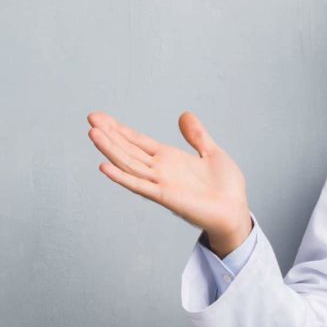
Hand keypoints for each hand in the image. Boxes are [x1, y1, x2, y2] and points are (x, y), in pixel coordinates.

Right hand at [87, 111, 252, 255]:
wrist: (236, 211)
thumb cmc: (226, 187)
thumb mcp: (212, 153)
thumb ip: (197, 135)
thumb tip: (184, 115)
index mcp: (169, 159)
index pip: (138, 141)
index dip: (119, 129)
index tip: (100, 118)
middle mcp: (161, 170)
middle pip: (128, 150)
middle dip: (110, 134)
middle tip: (90, 119)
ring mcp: (161, 183)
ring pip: (129, 164)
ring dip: (111, 150)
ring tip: (93, 134)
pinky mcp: (166, 197)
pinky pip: (140, 185)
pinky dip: (122, 177)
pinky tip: (105, 167)